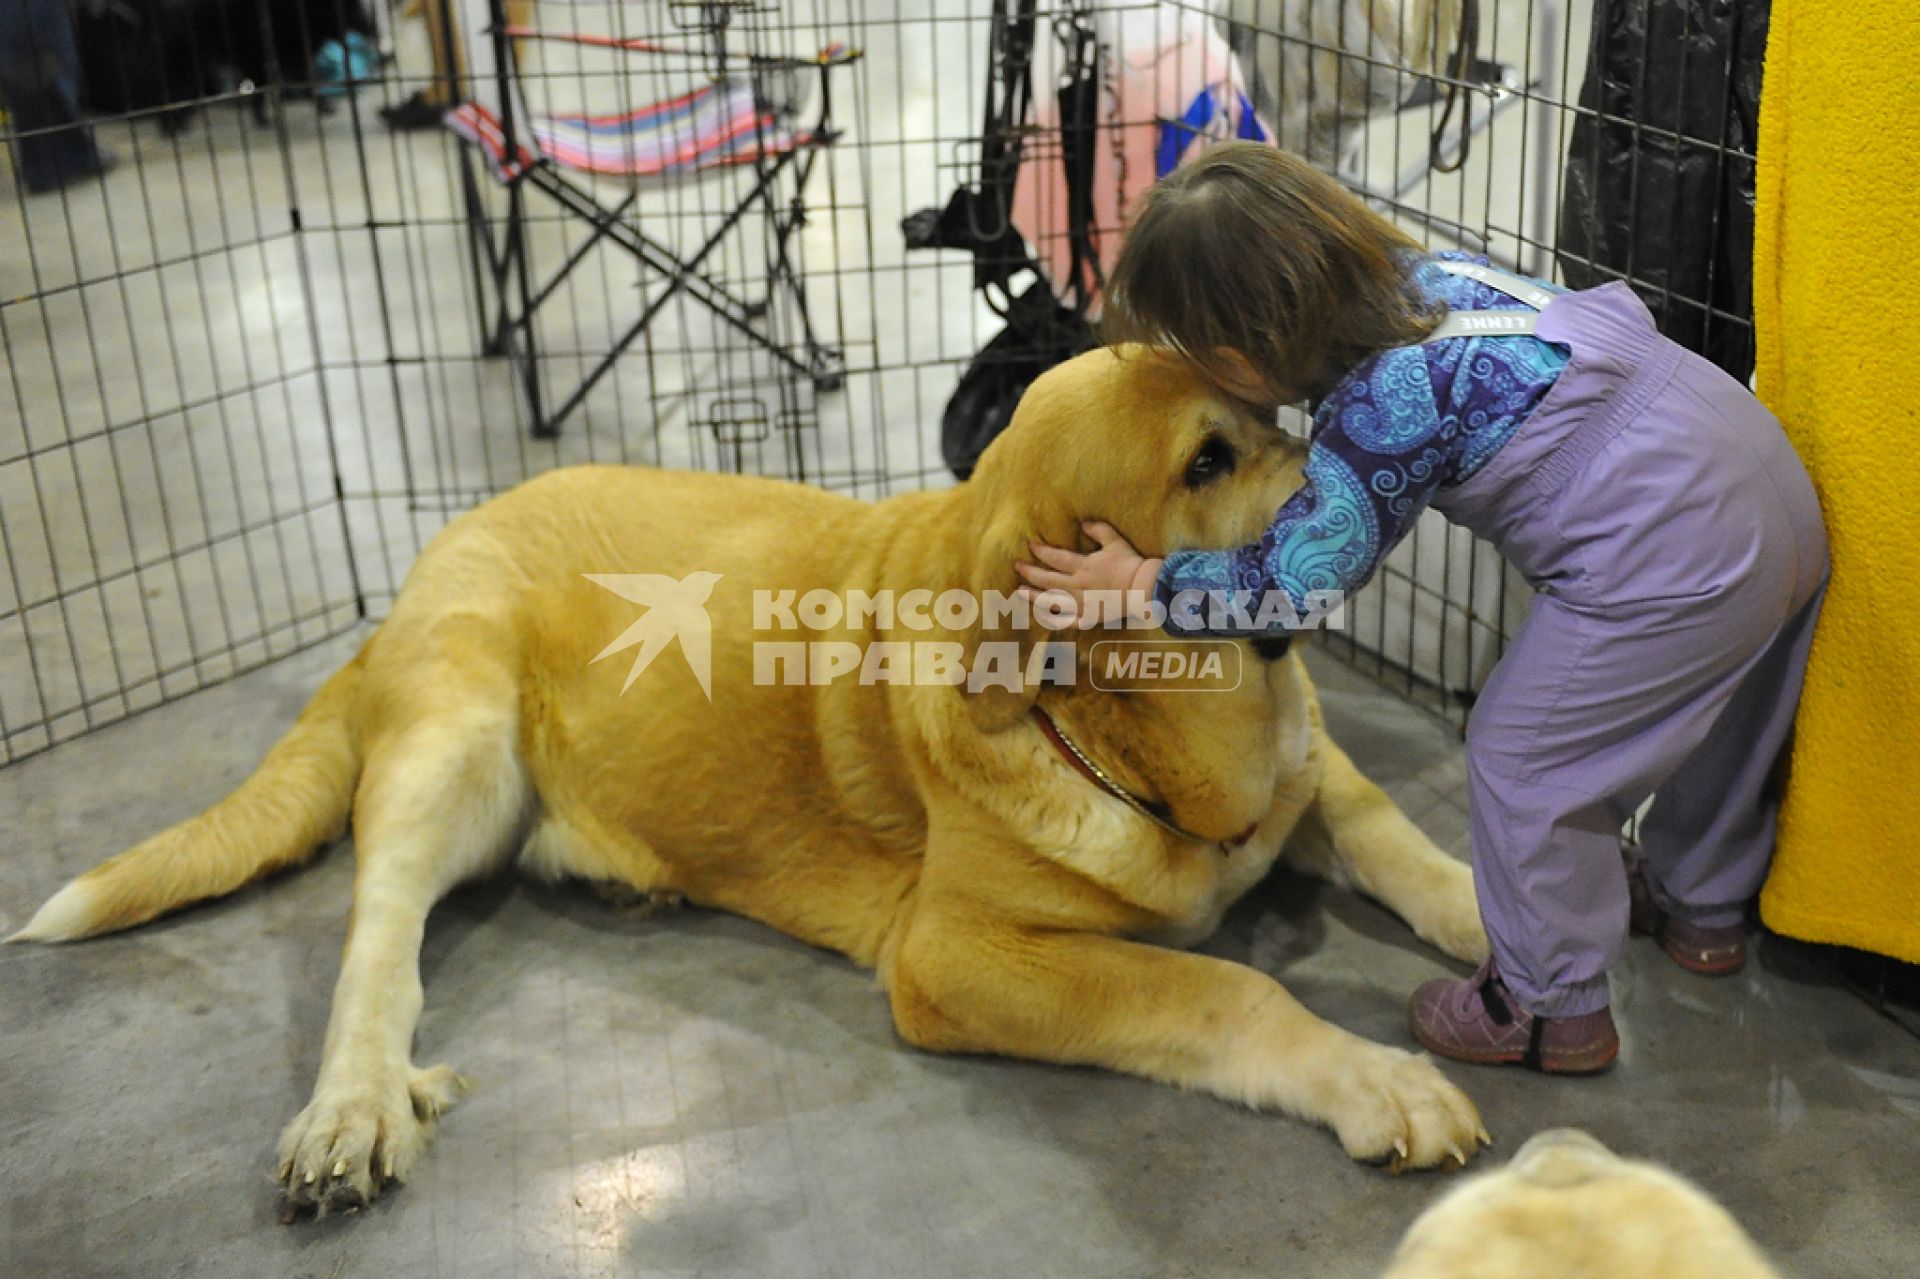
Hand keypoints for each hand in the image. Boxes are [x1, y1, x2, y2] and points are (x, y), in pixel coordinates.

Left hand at [1014, 521, 1163, 628]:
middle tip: (1018, 567)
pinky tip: (1045, 618)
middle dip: (1030, 572)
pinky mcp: (1089, 618)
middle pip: (1047, 579)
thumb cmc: (1129, 563)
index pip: (1055, 558)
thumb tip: (1083, 523)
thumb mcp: (1114, 541)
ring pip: (1051, 601)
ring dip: (1034, 597)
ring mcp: (1081, 604)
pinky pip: (1069, 621)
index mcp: (1082, 566)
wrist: (1143, 588)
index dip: (1040, 551)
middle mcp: (1076, 585)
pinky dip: (1056, 620)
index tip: (1030, 546)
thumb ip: (1098, 530)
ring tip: (1019, 592)